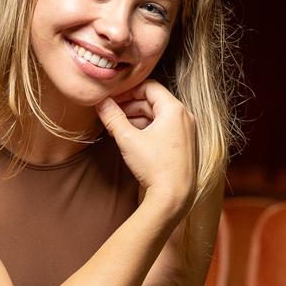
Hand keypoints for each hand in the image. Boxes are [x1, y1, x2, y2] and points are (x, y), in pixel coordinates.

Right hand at [95, 80, 195, 206]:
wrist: (173, 198)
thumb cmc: (154, 166)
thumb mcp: (128, 139)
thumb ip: (112, 117)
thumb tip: (99, 102)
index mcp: (174, 109)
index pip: (149, 86)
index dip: (128, 90)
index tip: (112, 98)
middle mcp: (184, 117)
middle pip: (152, 101)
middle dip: (129, 105)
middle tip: (110, 111)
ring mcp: (185, 132)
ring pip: (156, 115)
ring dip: (136, 117)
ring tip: (116, 126)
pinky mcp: (182, 146)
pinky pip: (162, 128)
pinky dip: (146, 129)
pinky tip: (129, 137)